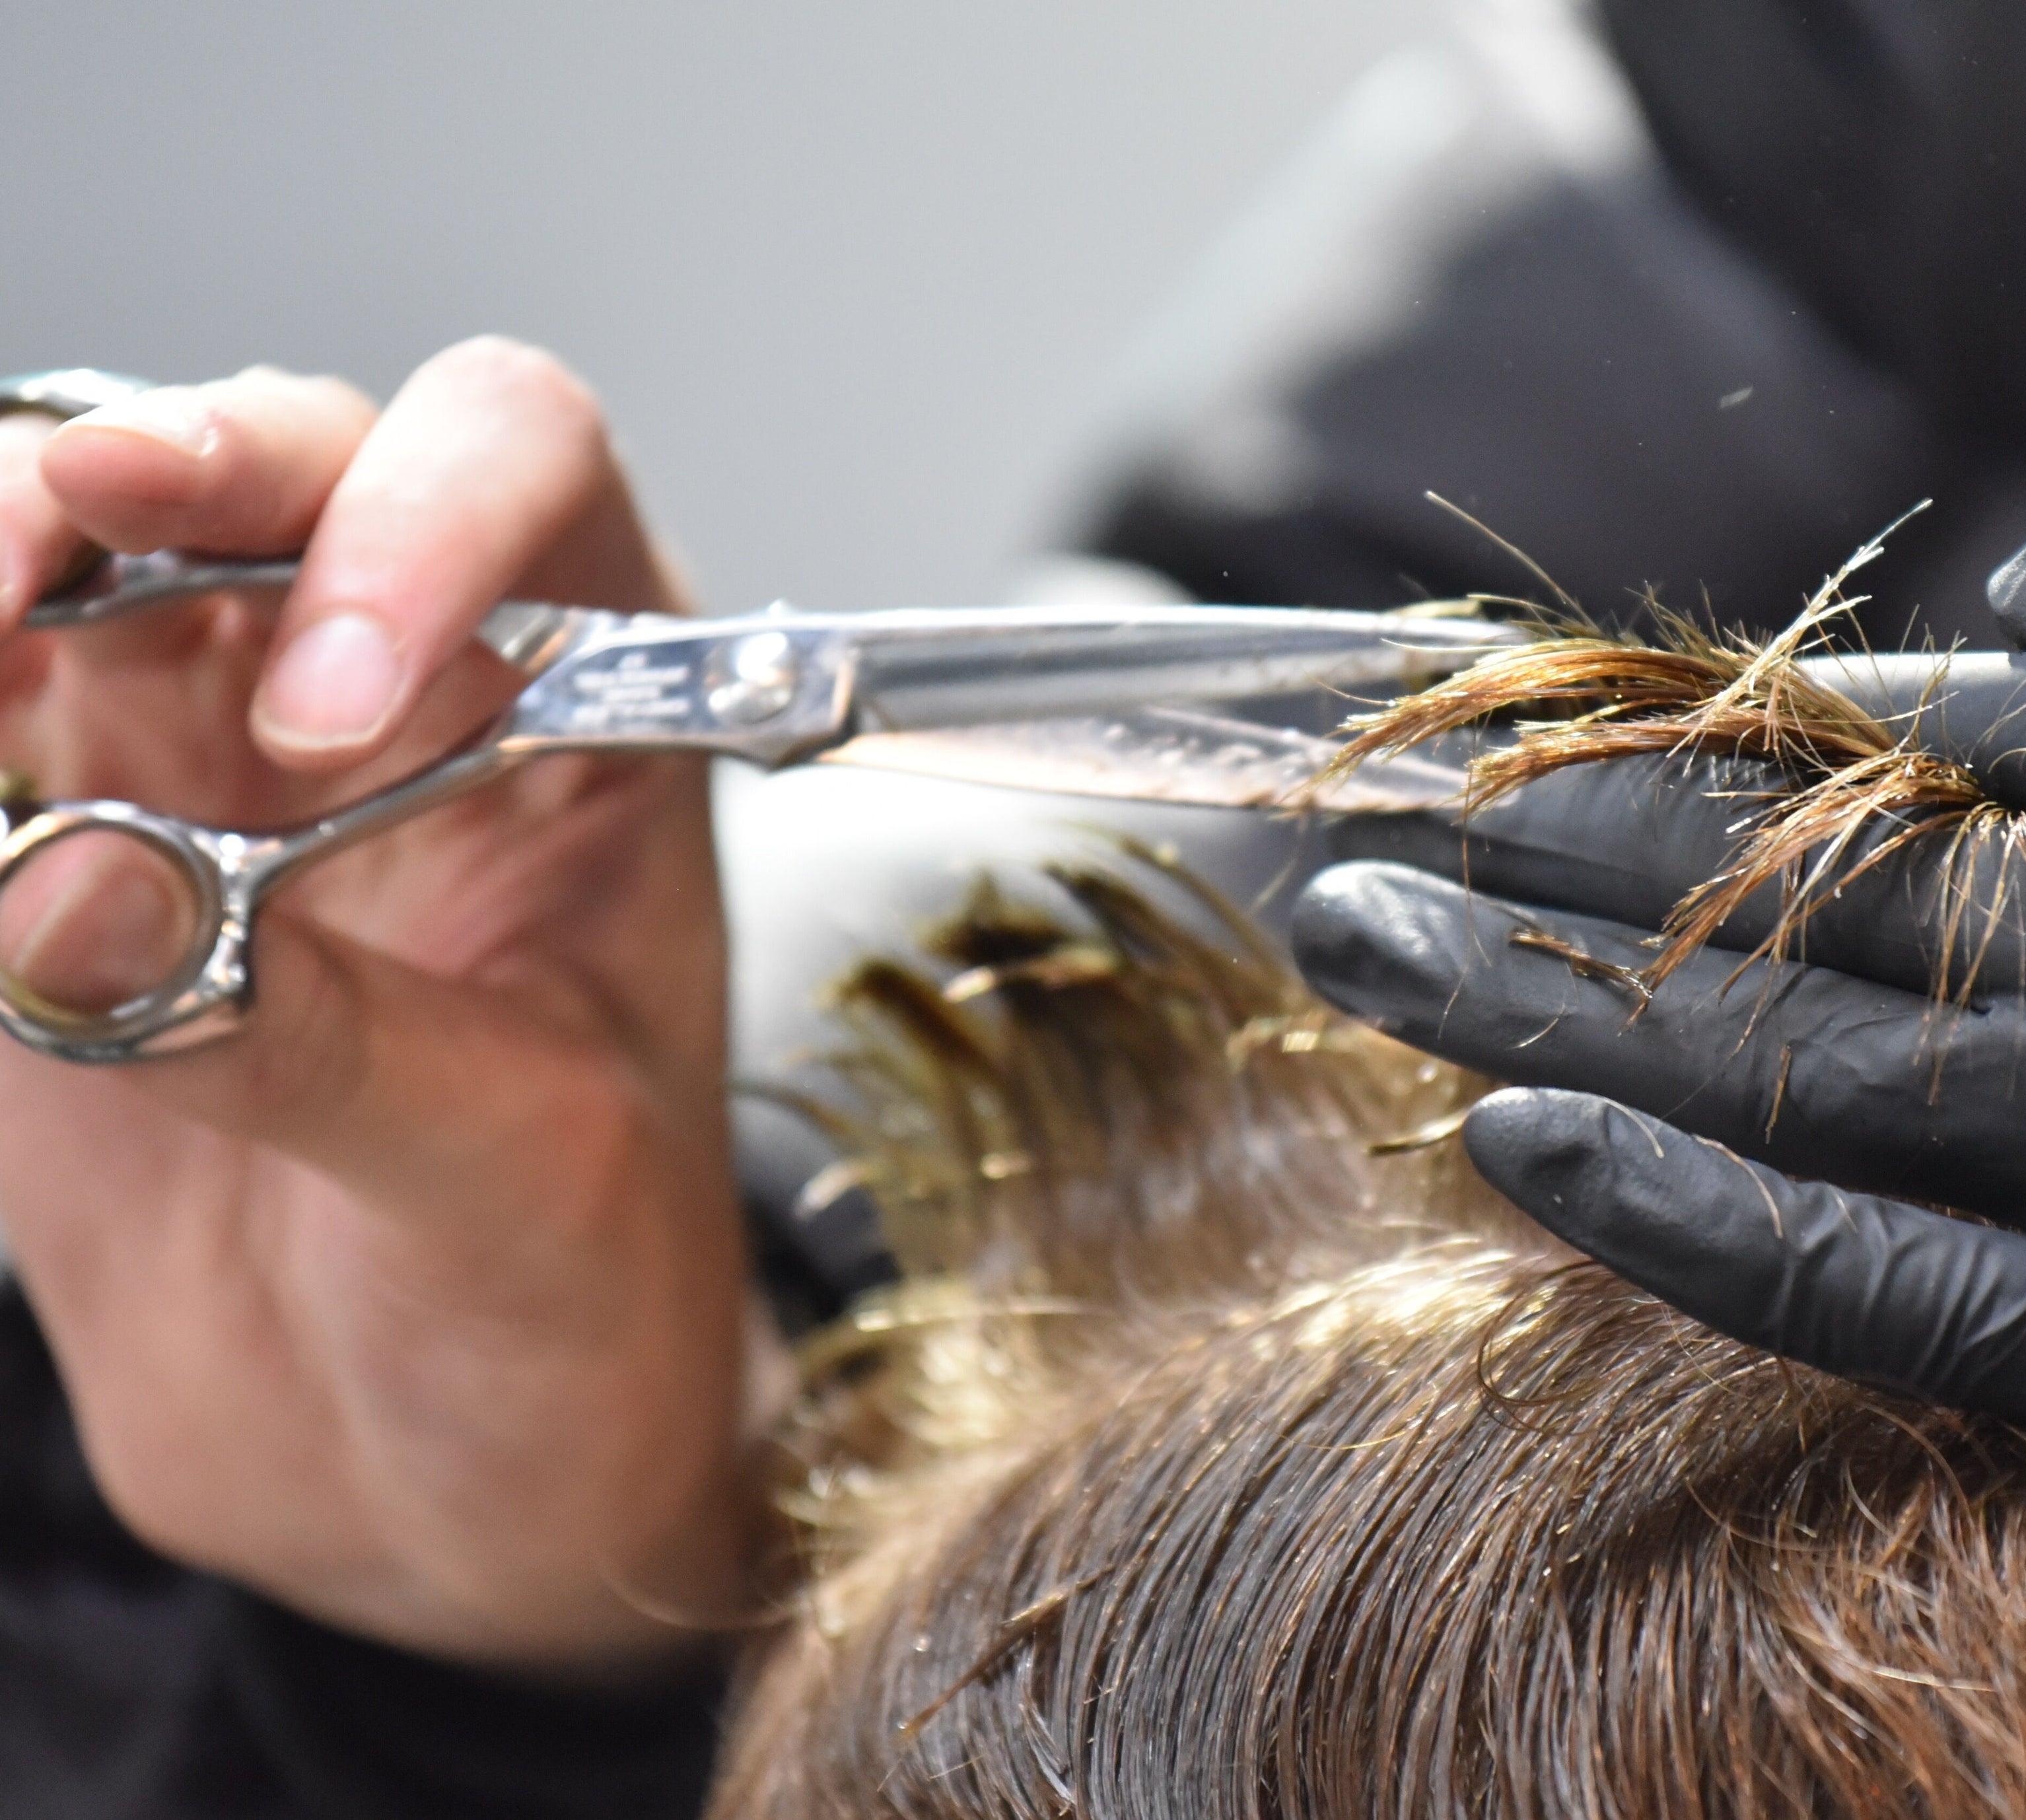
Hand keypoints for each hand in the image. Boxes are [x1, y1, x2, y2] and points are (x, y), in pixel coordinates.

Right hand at [0, 343, 754, 1670]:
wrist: (459, 1467)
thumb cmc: (574, 1302)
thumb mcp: (519, 1180)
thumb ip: (323, 1038)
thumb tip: (80, 891)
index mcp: (592, 712)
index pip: (521, 469)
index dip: (416, 518)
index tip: (323, 710)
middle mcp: (401, 687)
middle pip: (253, 462)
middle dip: (123, 479)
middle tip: (8, 576)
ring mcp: (203, 759)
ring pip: (59, 567)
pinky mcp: (49, 867)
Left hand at [1299, 550, 2025, 1541]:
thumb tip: (1985, 608)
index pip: (1862, 751)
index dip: (1649, 752)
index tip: (1488, 759)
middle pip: (1769, 889)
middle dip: (1525, 869)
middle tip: (1338, 860)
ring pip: (1775, 1061)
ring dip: (1530, 1007)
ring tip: (1349, 957)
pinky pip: (1888, 1283)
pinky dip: (1688, 1218)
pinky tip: (1508, 1154)